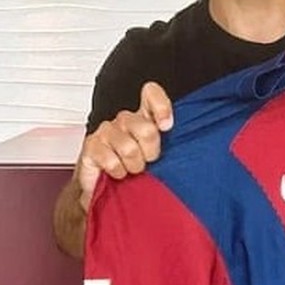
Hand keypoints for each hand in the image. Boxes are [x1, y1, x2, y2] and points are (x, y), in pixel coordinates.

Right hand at [75, 81, 172, 210]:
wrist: (109, 190)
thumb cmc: (138, 172)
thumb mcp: (161, 157)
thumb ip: (173, 144)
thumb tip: (193, 144)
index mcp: (144, 117)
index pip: (151, 93)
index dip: (161, 107)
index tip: (167, 126)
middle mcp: (125, 120)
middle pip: (146, 129)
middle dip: (150, 152)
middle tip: (147, 162)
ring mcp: (106, 131)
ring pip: (129, 148)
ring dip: (133, 166)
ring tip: (131, 169)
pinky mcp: (91, 146)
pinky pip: (111, 161)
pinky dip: (118, 173)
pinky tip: (116, 173)